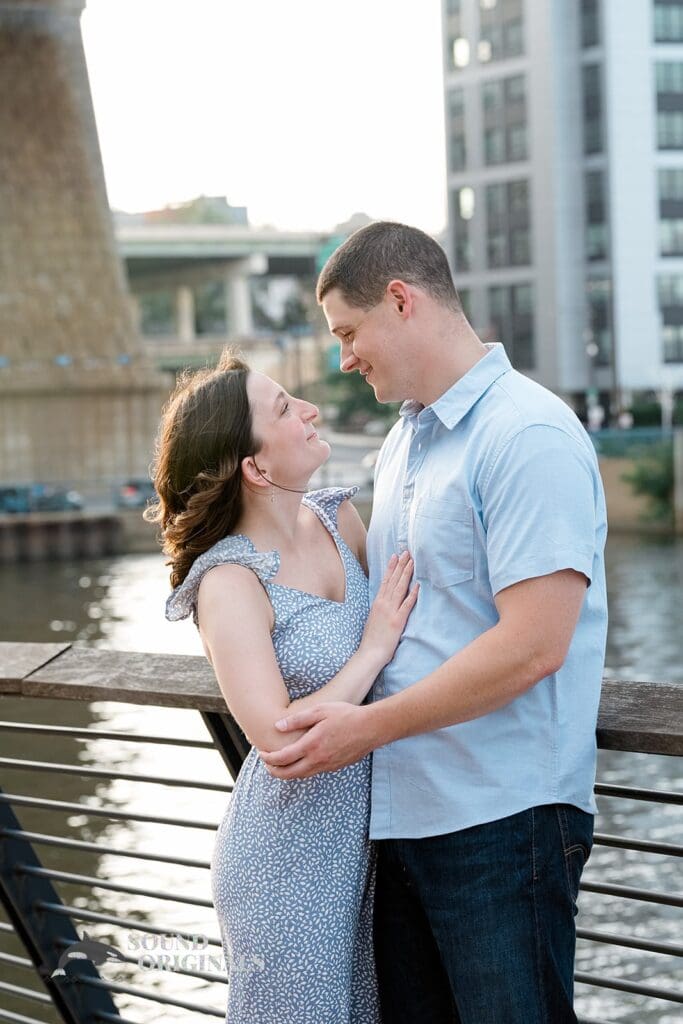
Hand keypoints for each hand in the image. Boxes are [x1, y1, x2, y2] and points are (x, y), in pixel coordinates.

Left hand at [260, 702, 373, 777]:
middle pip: (288, 774)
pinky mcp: (335, 767)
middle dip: (274, 771)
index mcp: (311, 745)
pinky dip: (302, 770)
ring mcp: (327, 766)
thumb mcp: (320, 710)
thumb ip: (297, 719)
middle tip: (266, 764)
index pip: (282, 758)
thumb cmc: (346, 715)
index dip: (268, 758)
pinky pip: (313, 773)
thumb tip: (278, 726)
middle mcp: (318, 760)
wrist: (371, 728)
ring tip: (280, 764)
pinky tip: (301, 761)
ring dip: (287, 772)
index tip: (261, 753)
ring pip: (301, 776)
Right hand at [360, 551, 418, 666]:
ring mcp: (390, 611)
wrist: (369, 653)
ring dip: (406, 574)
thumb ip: (380, 609)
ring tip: (412, 562)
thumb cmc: (372, 639)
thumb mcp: (374, 619)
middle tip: (406, 552)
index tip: (395, 556)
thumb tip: (385, 601)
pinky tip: (418, 585)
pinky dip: (412, 594)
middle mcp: (383, 604)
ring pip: (399, 588)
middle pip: (393, 581)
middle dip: (401, 565)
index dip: (391, 568)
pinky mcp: (397, 621)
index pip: (385, 581)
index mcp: (378, 603)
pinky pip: (406, 605)